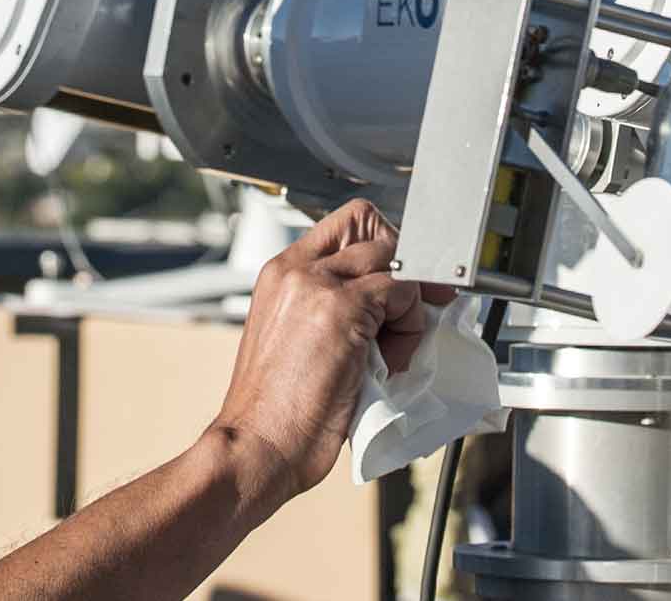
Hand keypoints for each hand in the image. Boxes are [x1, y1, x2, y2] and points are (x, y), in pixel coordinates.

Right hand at [208, 200, 454, 500]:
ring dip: (408, 304)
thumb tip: (386, 305)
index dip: (383, 248)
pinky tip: (389, 361)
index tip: (400, 284)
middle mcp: (296, 269)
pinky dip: (411, 325)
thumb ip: (330, 308)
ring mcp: (318, 285)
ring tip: (391, 351)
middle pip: (375, 231)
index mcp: (281, 273)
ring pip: (394, 261)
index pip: (346, 225)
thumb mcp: (295, 340)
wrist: (259, 445)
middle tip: (408, 315)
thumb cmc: (276, 412)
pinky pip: (403, 292)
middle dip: (403, 271)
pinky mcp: (342, 308)